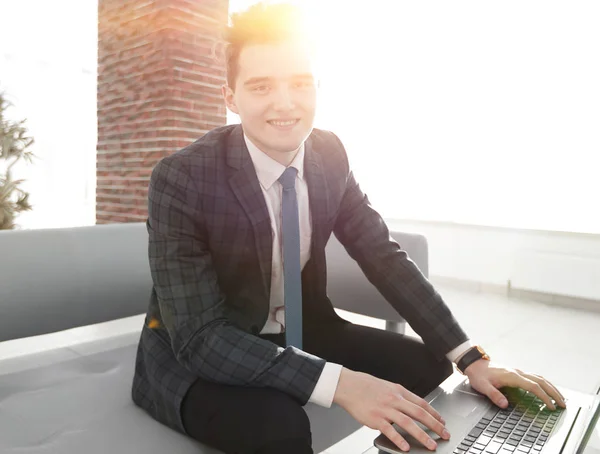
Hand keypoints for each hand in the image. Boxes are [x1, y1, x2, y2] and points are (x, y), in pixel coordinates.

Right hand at [333, 368, 450, 451]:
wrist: (348, 385)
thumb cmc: (366, 386)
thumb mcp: (387, 387)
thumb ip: (399, 397)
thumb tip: (412, 407)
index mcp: (399, 391)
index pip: (421, 403)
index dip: (434, 413)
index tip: (442, 422)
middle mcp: (394, 399)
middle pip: (420, 413)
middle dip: (435, 425)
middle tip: (445, 434)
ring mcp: (385, 409)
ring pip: (408, 423)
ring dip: (422, 436)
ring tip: (431, 445)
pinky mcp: (375, 418)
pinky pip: (390, 431)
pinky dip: (399, 439)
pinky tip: (406, 447)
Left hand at [464, 360, 566, 409]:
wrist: (474, 363)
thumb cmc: (478, 375)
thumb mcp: (483, 386)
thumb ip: (494, 395)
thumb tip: (505, 405)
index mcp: (512, 376)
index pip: (533, 386)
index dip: (544, 397)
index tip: (551, 406)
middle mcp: (517, 372)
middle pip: (541, 381)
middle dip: (553, 392)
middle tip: (563, 404)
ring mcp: (518, 371)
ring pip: (539, 378)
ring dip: (551, 387)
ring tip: (560, 397)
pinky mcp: (516, 372)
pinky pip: (535, 377)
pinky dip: (544, 383)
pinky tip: (547, 389)